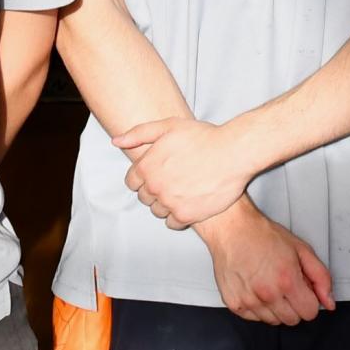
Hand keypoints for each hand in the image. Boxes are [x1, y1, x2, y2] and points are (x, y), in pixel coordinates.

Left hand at [117, 117, 255, 228]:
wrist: (233, 153)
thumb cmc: (203, 137)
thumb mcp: (169, 126)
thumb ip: (139, 133)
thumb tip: (116, 141)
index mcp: (146, 166)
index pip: (132, 182)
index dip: (144, 177)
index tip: (158, 173)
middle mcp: (154, 187)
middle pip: (145, 197)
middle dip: (155, 190)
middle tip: (174, 181)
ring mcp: (169, 202)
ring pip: (157, 211)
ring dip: (166, 204)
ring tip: (182, 191)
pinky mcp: (186, 215)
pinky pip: (172, 223)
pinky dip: (178, 216)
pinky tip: (189, 203)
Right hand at [193, 200, 334, 324]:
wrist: (232, 230)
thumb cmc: (264, 236)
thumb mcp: (302, 250)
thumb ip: (321, 278)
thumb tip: (329, 302)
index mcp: (287, 281)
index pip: (310, 312)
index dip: (309, 300)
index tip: (303, 290)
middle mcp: (267, 294)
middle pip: (292, 320)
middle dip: (294, 305)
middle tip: (286, 285)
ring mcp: (249, 301)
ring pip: (273, 322)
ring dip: (276, 308)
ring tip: (269, 284)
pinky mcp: (235, 304)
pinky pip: (255, 318)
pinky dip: (258, 307)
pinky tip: (256, 288)